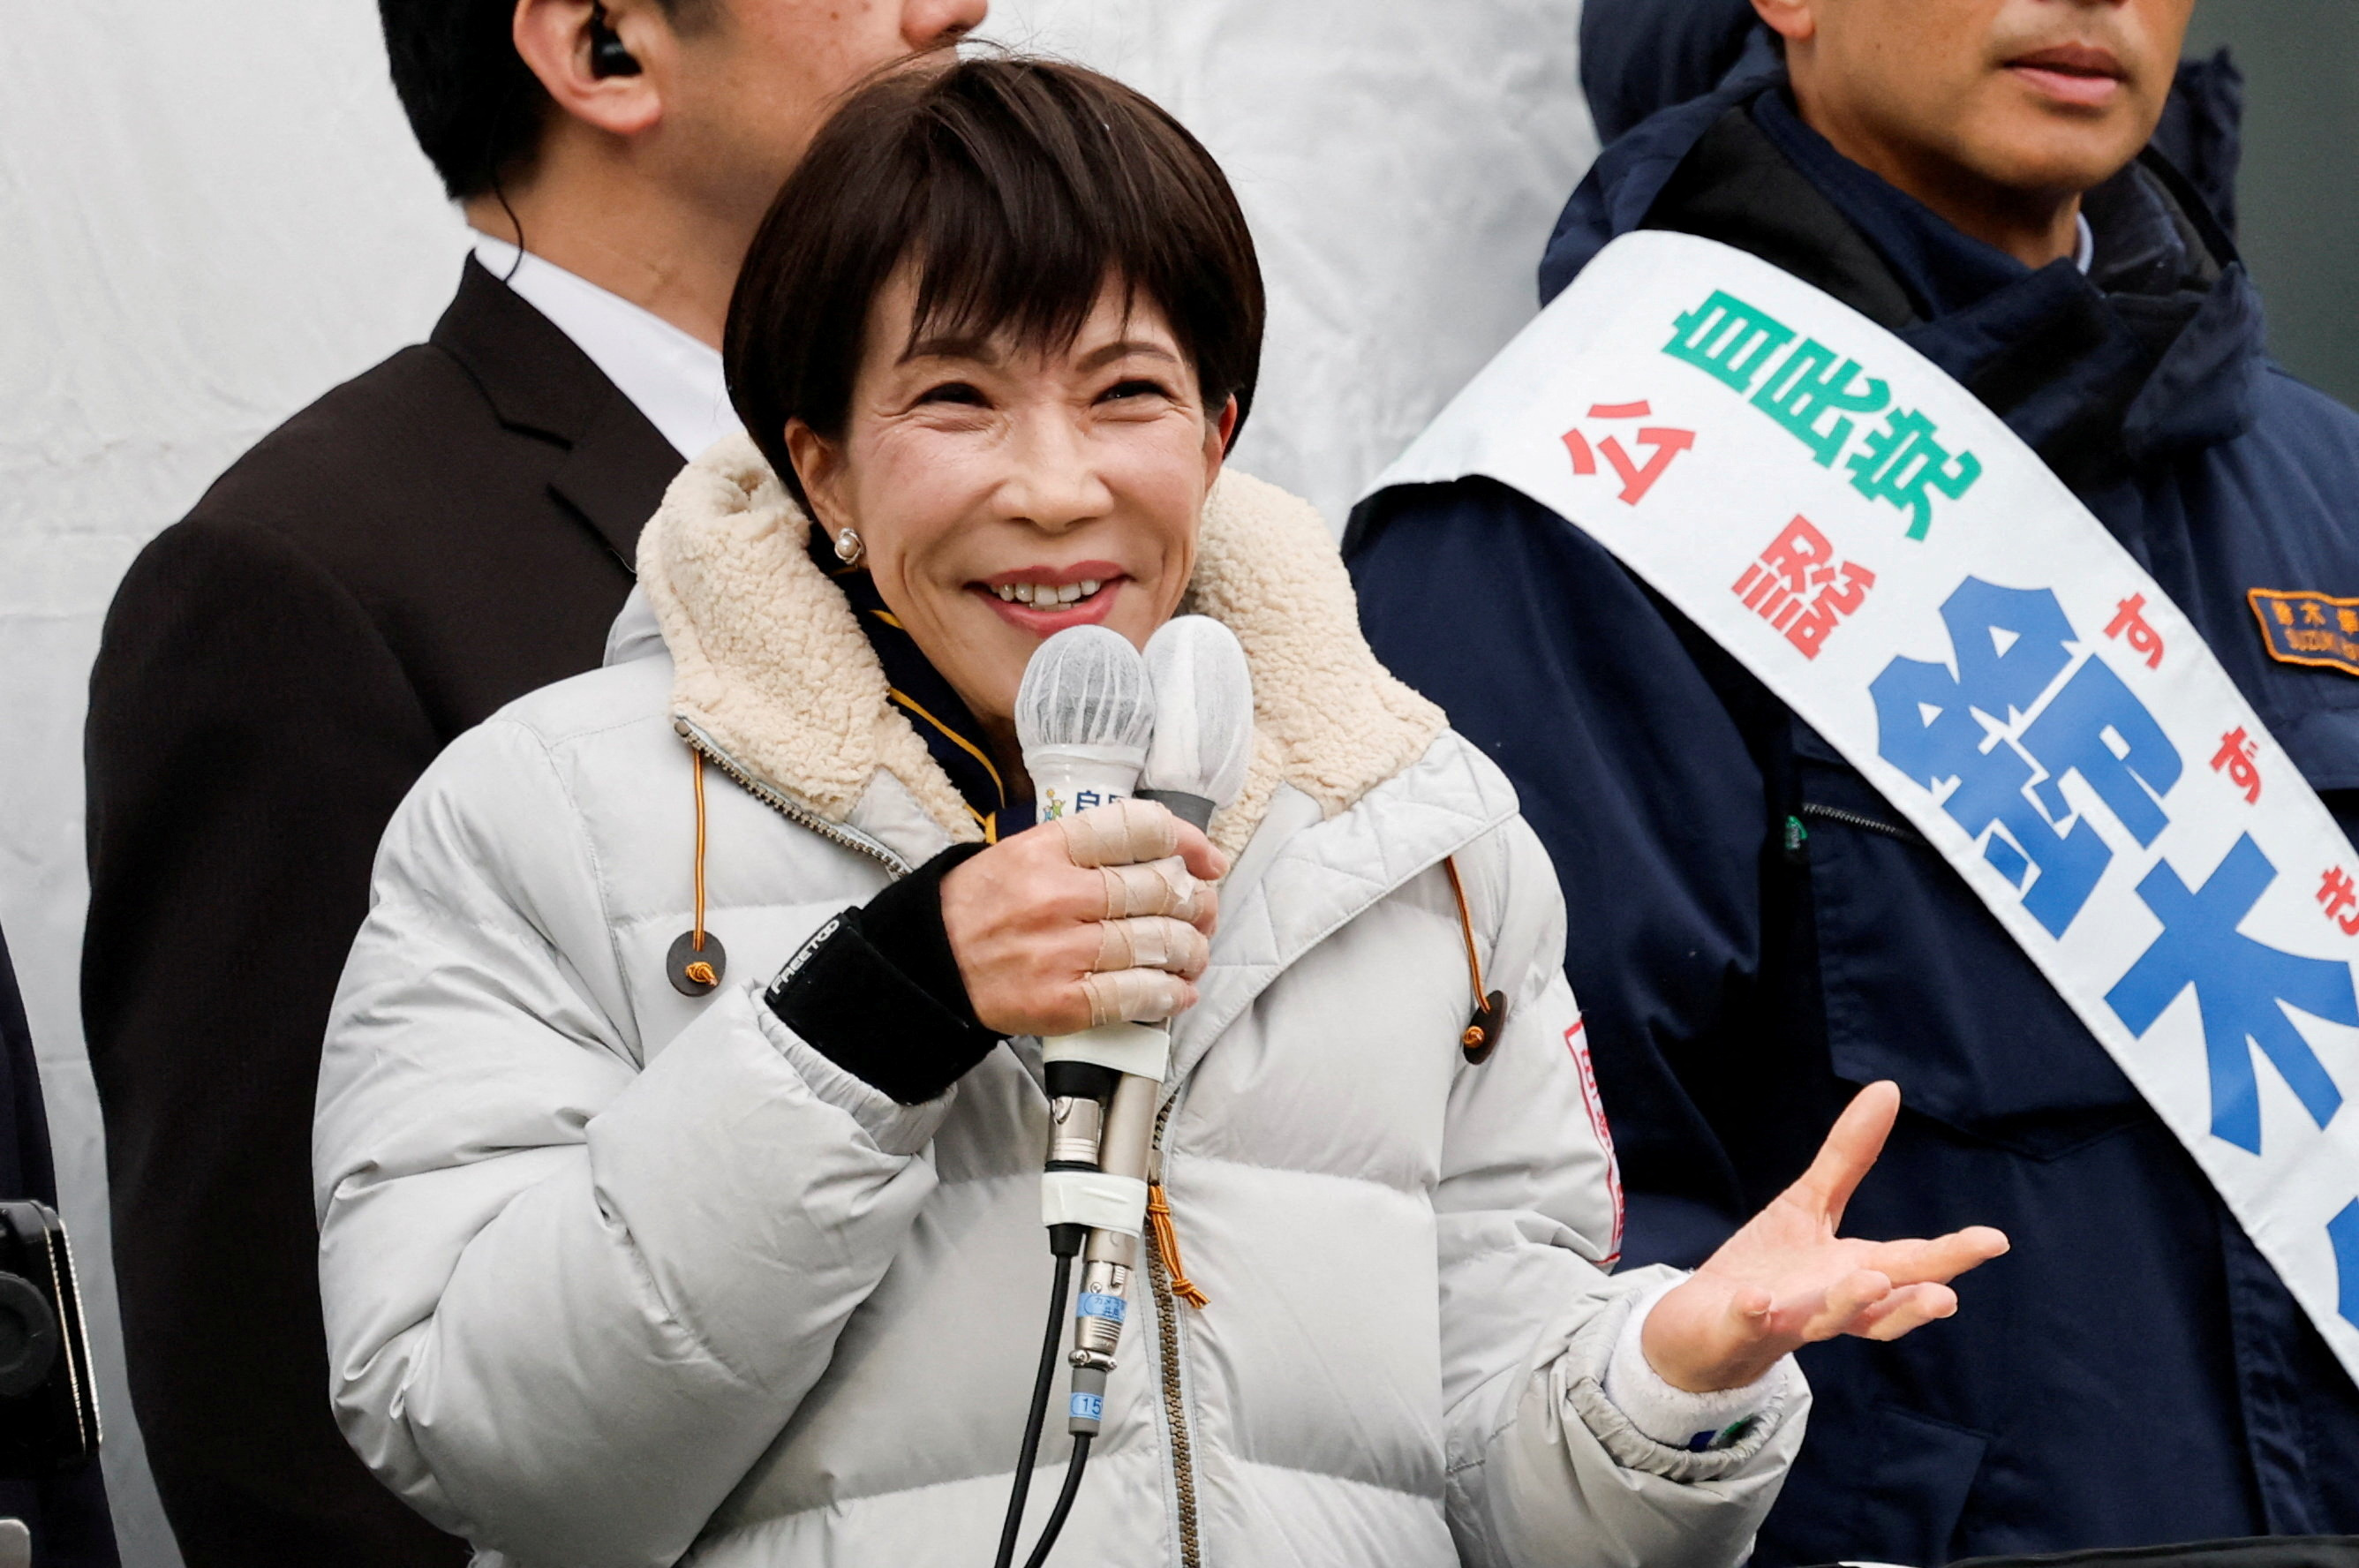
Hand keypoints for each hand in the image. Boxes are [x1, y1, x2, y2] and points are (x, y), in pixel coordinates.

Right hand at [940, 800, 1226, 1036]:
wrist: (929, 962)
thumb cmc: (983, 905)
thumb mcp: (1025, 852)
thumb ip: (1090, 849)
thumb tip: (1169, 857)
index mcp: (1049, 848)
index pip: (1139, 828)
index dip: (1188, 842)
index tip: (1207, 861)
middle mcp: (1058, 895)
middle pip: (1160, 889)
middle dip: (1197, 903)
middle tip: (1202, 912)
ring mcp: (1060, 951)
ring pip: (1158, 943)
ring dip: (1191, 951)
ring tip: (1192, 953)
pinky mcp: (1062, 1001)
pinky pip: (1135, 995)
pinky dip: (1168, 994)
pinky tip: (1176, 991)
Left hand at [1640, 1081, 2008, 1392]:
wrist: (1706, 1325)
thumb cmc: (1772, 1268)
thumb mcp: (1809, 1204)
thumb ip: (1850, 1155)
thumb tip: (1888, 1088)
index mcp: (1856, 1272)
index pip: (1911, 1264)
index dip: (1952, 1255)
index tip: (1994, 1240)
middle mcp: (1831, 1304)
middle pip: (1881, 1304)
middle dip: (1914, 1301)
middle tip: (1947, 1294)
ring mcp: (1785, 1322)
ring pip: (1825, 1322)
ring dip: (1847, 1304)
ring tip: (1870, 1280)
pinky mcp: (1736, 1330)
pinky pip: (1745, 1325)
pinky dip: (1751, 1316)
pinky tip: (1754, 1300)